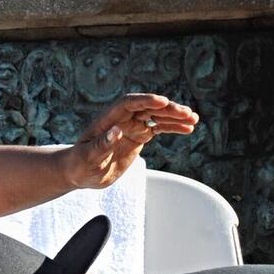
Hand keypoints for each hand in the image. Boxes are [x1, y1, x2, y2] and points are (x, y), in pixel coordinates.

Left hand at [63, 93, 198, 189]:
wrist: (81, 172)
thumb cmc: (79, 164)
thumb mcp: (88, 157)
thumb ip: (102, 144)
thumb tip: (117, 130)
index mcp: (108, 118)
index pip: (129, 103)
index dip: (146, 101)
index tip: (162, 102)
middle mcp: (122, 118)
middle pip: (148, 108)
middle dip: (167, 110)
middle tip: (186, 113)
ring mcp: (132, 126)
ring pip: (156, 117)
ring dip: (175, 117)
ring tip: (193, 119)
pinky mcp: (139, 136)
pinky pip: (158, 128)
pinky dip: (172, 128)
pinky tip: (187, 128)